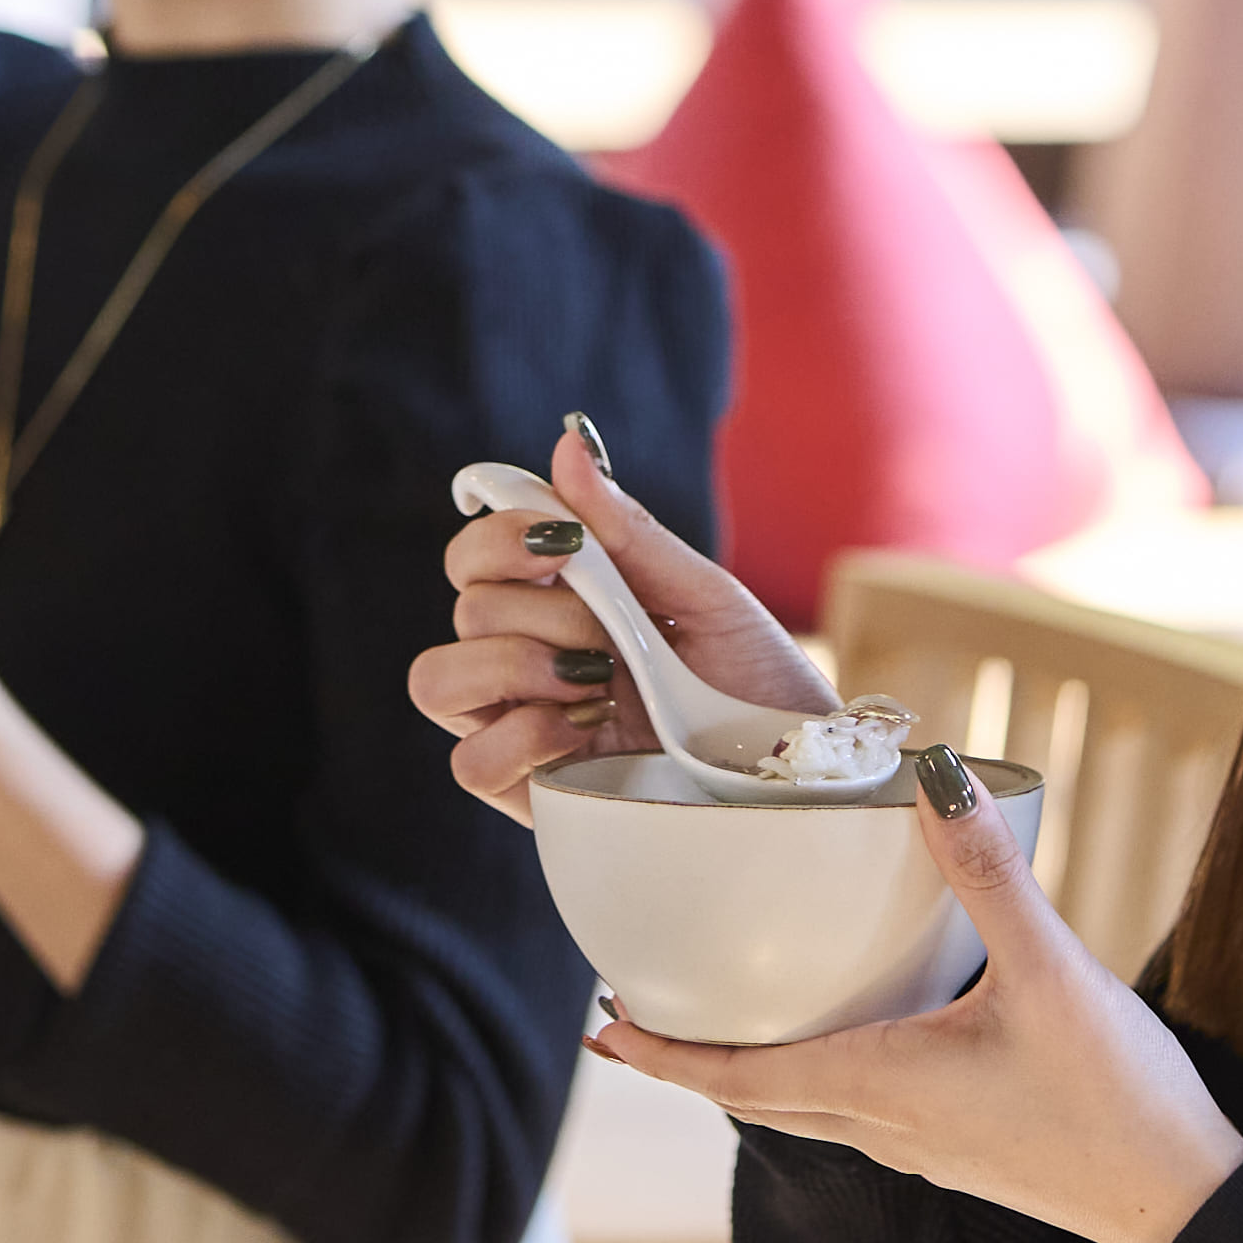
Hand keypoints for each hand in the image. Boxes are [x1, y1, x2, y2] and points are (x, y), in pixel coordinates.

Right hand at [406, 416, 826, 812]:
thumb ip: (628, 532)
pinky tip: (588, 730)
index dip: (495, 535)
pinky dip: (523, 735)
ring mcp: (525, 730)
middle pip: (465, 609)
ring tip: (595, 680)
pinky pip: (469, 762)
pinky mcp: (532, 796)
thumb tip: (568, 445)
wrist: (804, 774)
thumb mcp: (706, 596)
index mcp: (563, 605)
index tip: (561, 541)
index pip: (475, 559)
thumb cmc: (760, 682)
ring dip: (515, 665)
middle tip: (613, 634)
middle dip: (544, 608)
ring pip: (438, 679)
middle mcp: (531, 662)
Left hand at [596, 759, 1242, 1242]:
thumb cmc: (1117, 1102)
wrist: (1187, 1207)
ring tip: (722, 1026)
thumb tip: (933, 775)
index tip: (605, 1032)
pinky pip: (863, 1115)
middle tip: (634, 1023)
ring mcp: (928, 1151)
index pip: (740, 1080)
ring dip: (753, 1074)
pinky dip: (819, 1080)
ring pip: (811, 1111)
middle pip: (760, 1100)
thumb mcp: (1051, 973)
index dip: (666, 1056)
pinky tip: (852, 1043)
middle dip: (692, 1063)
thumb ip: (987, 873)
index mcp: (884, 1088)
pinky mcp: (967, 1155)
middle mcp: (890, 1129)